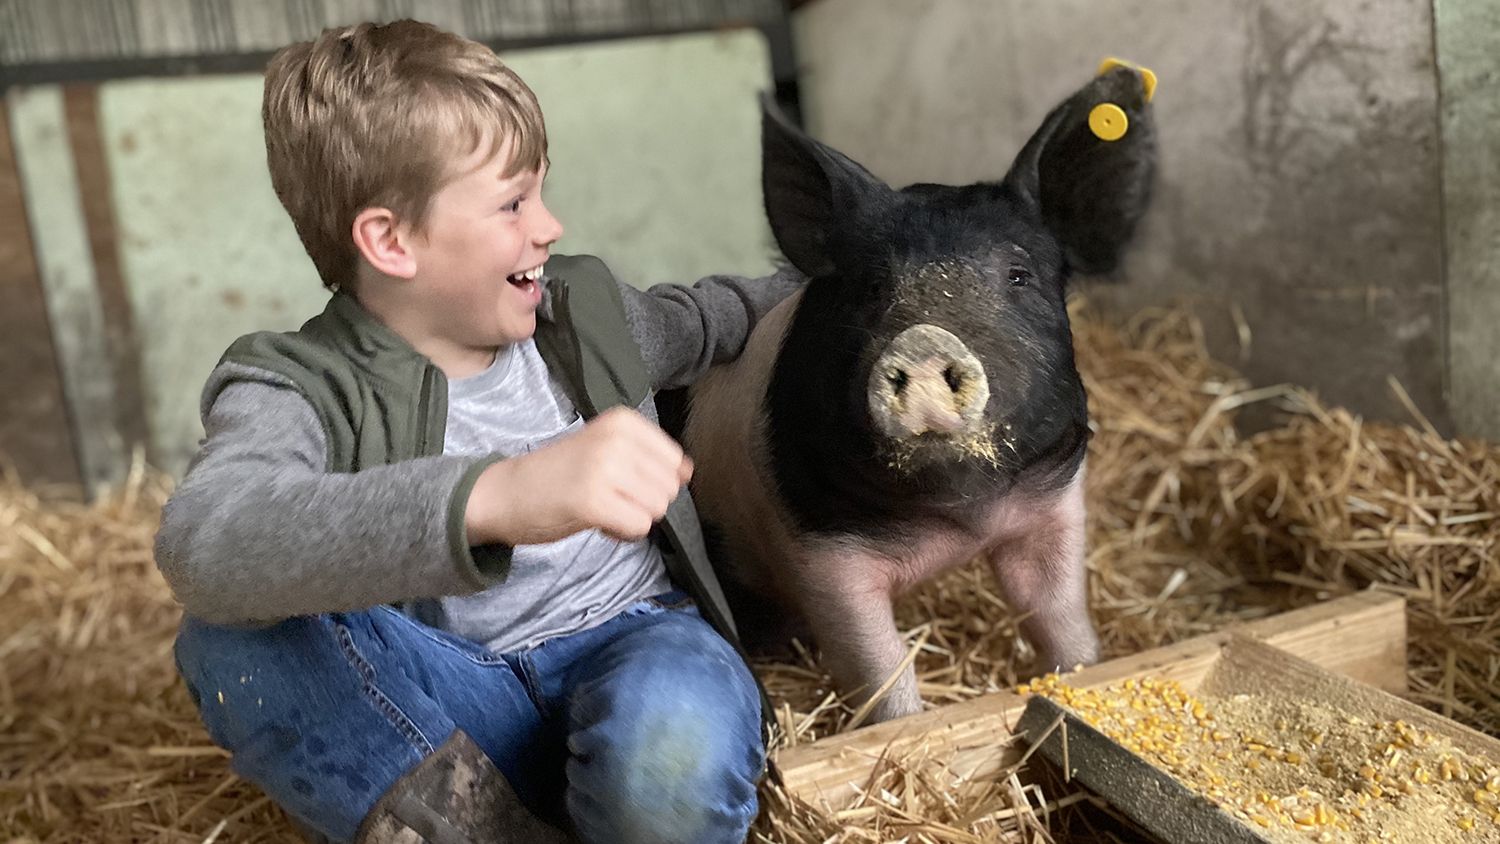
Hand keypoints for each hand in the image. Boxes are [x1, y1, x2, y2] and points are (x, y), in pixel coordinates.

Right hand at [465, 406, 693, 545]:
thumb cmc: (560, 474)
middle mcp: (617, 439)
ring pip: (657, 509)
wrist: (506, 493)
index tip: (618, 479)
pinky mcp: (594, 501)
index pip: (674, 461)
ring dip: (632, 518)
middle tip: (607, 496)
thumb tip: (688, 471)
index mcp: (623, 421)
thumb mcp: (607, 450)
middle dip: (644, 502)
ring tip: (600, 507)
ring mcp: (605, 469)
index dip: (651, 481)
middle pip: (669, 488)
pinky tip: (597, 522)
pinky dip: (622, 533)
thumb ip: (648, 457)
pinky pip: (638, 527)